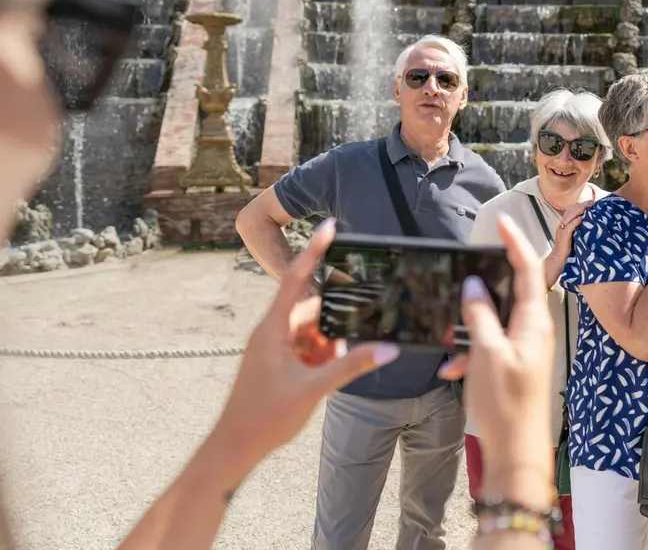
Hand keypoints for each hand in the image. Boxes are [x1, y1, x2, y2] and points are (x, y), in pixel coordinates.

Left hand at [207, 220, 399, 472]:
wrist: (233, 448)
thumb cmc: (264, 416)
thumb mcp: (314, 388)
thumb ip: (352, 365)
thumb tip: (388, 349)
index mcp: (272, 329)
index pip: (297, 279)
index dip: (314, 251)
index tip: (329, 225)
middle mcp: (271, 332)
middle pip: (312, 310)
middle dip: (336, 319)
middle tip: (363, 318)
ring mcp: (272, 349)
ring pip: (310, 332)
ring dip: (329, 344)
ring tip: (341, 361)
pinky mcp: (277, 364)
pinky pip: (305, 349)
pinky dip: (321, 357)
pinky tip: (331, 373)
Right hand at [438, 214, 555, 506]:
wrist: (517, 454)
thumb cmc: (507, 407)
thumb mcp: (487, 354)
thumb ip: (480, 314)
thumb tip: (473, 284)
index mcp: (534, 321)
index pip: (529, 269)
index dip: (515, 242)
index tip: (501, 221)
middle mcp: (533, 329)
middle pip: (513, 289)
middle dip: (487, 282)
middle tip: (464, 272)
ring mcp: (524, 347)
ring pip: (495, 317)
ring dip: (471, 322)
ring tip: (450, 333)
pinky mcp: (513, 364)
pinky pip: (489, 343)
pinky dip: (469, 351)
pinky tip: (452, 368)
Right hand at [546, 199, 591, 287]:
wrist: (557, 263)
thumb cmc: (567, 252)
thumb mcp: (574, 238)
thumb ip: (579, 231)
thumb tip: (590, 225)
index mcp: (565, 225)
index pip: (572, 211)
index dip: (581, 205)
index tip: (592, 202)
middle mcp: (562, 226)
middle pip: (571, 211)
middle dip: (582, 205)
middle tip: (592, 202)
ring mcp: (562, 232)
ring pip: (569, 216)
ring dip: (579, 210)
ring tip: (588, 206)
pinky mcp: (563, 239)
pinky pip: (568, 228)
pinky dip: (574, 222)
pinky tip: (581, 218)